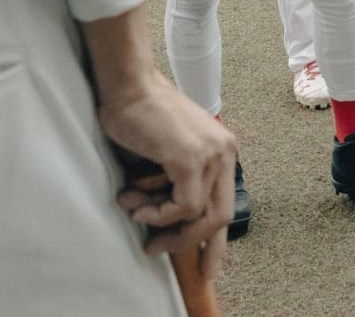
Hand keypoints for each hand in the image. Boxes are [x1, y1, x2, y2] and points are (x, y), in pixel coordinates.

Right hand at [99, 75, 237, 277]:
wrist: (128, 87)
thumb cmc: (140, 117)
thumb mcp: (166, 154)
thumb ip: (175, 183)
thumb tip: (170, 224)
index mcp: (222, 150)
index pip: (225, 203)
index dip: (217, 241)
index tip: (208, 267)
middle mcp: (224, 152)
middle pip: (220, 216)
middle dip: (193, 244)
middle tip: (156, 250)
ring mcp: (211, 154)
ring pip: (199, 216)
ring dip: (161, 225)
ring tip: (134, 214)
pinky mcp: (191, 158)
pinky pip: (183, 207)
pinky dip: (157, 213)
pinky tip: (136, 203)